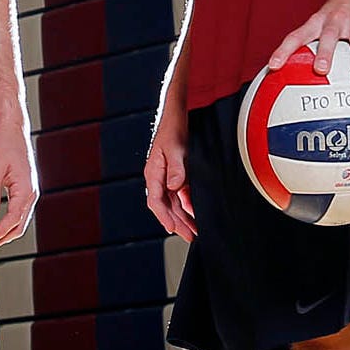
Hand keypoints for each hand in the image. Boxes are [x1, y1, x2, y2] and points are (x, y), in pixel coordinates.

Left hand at [0, 116, 37, 246]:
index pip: (14, 219)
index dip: (0, 232)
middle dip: (6, 237)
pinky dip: (13, 220)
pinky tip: (2, 223)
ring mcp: (31, 190)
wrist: (12, 128)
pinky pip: (22, 210)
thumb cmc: (4, 143)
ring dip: (10, 230)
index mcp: (26, 188)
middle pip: (21, 224)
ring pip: (23, 218)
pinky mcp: (27, 187)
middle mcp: (32, 191)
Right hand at [144, 107, 194, 241]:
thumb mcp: (176, 147)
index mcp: (154, 173)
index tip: (173, 229)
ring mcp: (168, 176)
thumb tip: (175, 187)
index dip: (165, 217)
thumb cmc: (173, 127)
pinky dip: (188, 204)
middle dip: (177, 222)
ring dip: (183, 216)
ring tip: (195, 230)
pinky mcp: (178, 173)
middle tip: (190, 236)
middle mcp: (159, 177)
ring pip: (173, 202)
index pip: (156, 201)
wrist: (178, 113)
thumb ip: (176, 168)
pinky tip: (195, 212)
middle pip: (165, 206)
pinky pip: (181, 194)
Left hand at [267, 0, 349, 86]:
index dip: (283, 51)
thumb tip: (286, 76)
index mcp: (319, 22)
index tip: (273, 67)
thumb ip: (306, 46)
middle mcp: (337, 21)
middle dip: (325, 52)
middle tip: (321, 70)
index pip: (297, 36)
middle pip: (329, 36)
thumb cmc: (338, 12)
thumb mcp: (319, 22)